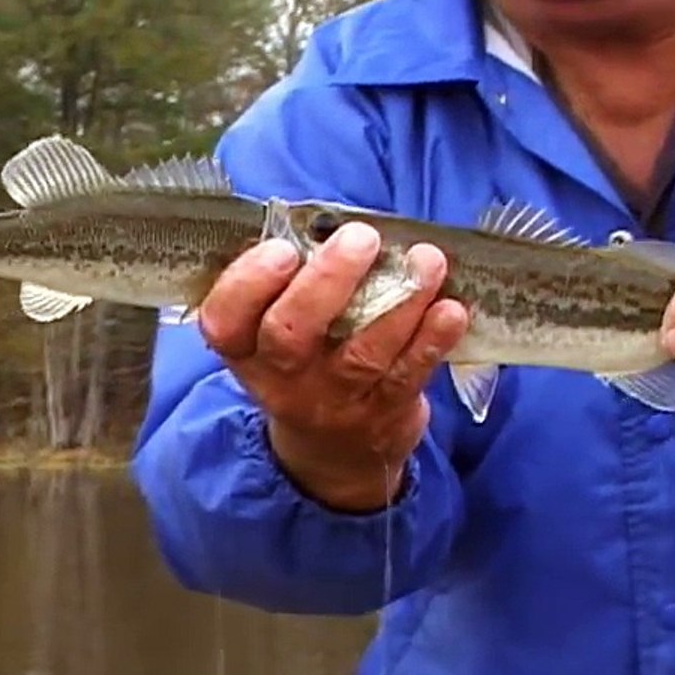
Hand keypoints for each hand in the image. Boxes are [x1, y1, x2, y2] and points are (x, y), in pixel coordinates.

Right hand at [198, 222, 468, 511]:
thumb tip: (330, 223)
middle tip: (360, 238)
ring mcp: (333, 400)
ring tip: (425, 261)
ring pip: (361, 353)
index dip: (249, 284)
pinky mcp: (383, 412)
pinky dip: (431, 340)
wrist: (333, 452)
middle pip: (290, 334)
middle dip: (327, 281)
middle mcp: (282, 378)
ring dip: (399, 301)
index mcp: (245, 349)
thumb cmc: (304, 363)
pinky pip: (408, 375)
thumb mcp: (272, 333)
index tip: (283, 249)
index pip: (225, 321)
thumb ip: (290, 283)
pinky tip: (448, 309)